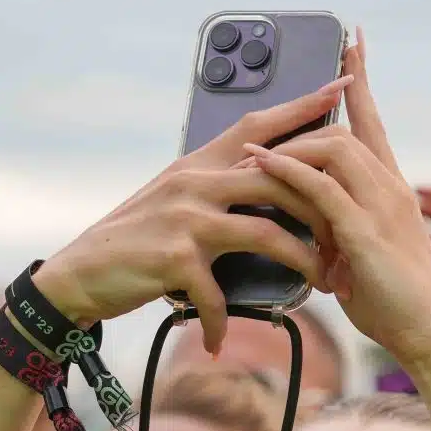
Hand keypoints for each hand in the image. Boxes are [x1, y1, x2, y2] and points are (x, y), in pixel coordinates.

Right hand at [30, 81, 345, 352]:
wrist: (79, 273)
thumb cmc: (136, 240)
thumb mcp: (176, 200)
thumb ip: (216, 186)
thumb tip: (263, 182)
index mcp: (200, 164)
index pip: (259, 126)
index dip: (302, 107)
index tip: (342, 88)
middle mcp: (196, 182)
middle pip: (279, 181)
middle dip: (323, 209)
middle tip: (350, 238)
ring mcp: (186, 219)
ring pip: (266, 233)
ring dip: (302, 264)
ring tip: (322, 286)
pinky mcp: (176, 259)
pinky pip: (218, 294)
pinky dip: (222, 322)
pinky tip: (220, 342)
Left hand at [242, 39, 430, 372]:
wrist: (429, 334)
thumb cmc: (394, 302)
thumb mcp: (357, 257)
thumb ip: (335, 230)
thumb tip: (302, 224)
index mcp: (393, 189)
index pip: (374, 122)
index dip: (360, 81)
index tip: (352, 42)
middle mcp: (392, 187)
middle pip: (349, 128)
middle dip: (313, 108)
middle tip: (270, 119)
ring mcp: (382, 206)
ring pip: (333, 149)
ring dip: (289, 147)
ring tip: (254, 158)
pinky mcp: (366, 232)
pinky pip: (322, 188)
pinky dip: (287, 172)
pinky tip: (262, 167)